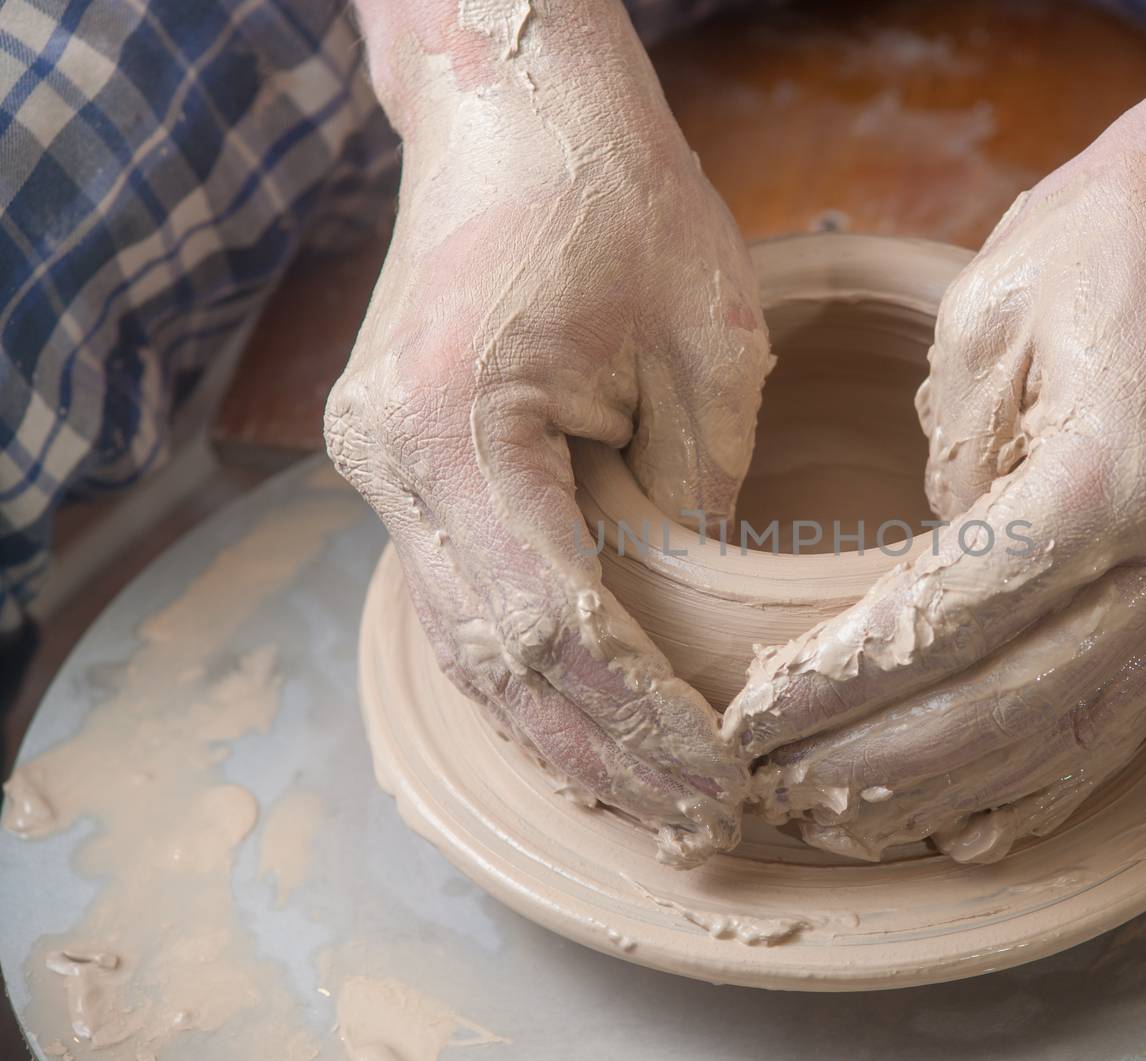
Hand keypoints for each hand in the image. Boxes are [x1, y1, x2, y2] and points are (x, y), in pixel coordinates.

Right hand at [326, 3, 770, 865]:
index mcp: (452, 424)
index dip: (641, 721)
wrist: (516, 107)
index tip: (723, 781)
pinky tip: (599, 726)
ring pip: (471, 644)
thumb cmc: (616, 197)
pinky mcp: (406, 462)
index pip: (553, 623)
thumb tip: (698, 620)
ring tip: (658, 801)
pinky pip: (471, 595)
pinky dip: (535, 671)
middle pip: (496, 658)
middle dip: (604, 753)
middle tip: (699, 826)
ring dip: (565, 730)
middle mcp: (386, 460)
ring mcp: (379, 465)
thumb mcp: (706, 350)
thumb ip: (697, 500)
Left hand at [724, 148, 1145, 861]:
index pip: (953, 616)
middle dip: (882, 758)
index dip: (845, 679)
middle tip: (781, 788)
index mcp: (1117, 474)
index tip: (758, 715)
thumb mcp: (991, 310)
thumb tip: (932, 570)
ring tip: (852, 821)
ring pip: (1075, 732)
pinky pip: (1134, 714)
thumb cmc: (1126, 227)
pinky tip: (975, 824)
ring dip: (956, 790)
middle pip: (1013, 704)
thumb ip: (951, 462)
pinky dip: (1050, 780)